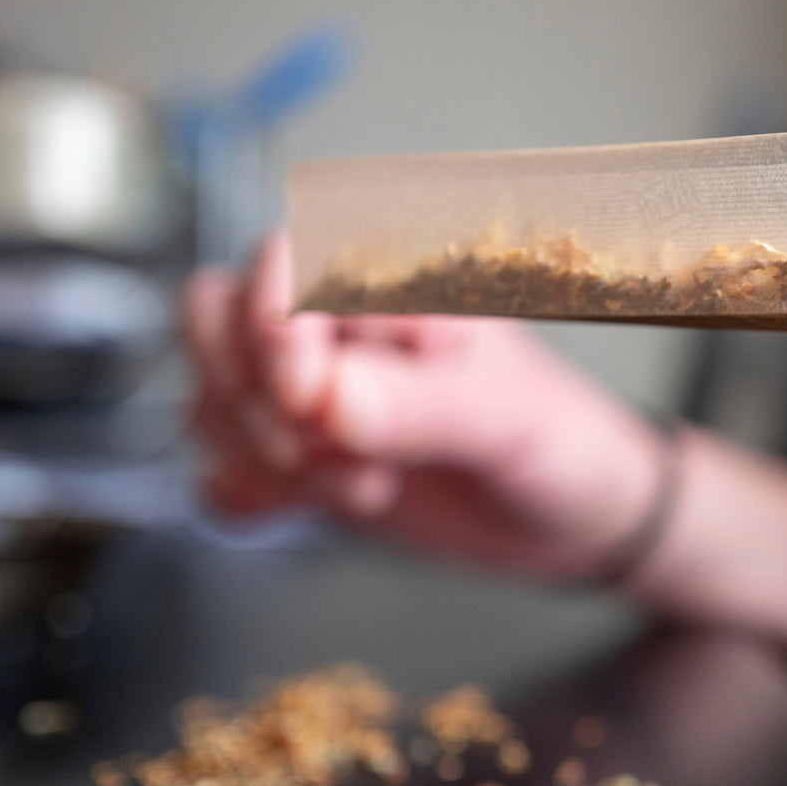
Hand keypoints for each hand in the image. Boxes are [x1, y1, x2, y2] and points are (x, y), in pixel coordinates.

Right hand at [182, 234, 786, 678]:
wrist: (576, 522)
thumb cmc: (563, 442)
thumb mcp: (506, 420)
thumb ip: (418, 406)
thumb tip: (324, 401)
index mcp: (394, 282)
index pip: (281, 263)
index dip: (268, 330)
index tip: (307, 403)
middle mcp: (341, 324)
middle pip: (216, 318)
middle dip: (250, 399)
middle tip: (327, 455)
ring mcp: (312, 387)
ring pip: (210, 391)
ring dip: (259, 453)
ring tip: (361, 487)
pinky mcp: (301, 450)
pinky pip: (219, 459)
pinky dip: (240, 491)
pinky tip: (297, 511)